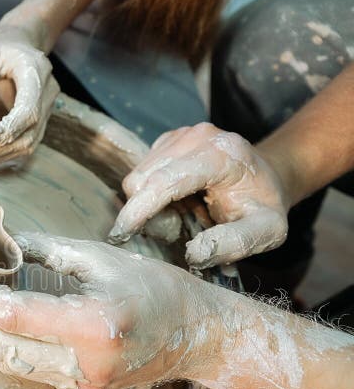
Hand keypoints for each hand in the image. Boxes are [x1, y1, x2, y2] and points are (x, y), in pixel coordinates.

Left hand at [0, 24, 59, 162]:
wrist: (19, 43)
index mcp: (36, 72)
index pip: (29, 111)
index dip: (7, 130)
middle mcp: (48, 92)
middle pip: (29, 133)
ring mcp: (47, 108)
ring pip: (29, 144)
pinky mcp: (40, 120)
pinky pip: (26, 143)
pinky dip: (4, 151)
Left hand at [0, 232, 220, 388]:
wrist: (194, 335)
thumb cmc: (153, 288)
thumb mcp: (99, 258)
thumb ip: (44, 250)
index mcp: (94, 326)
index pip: (15, 317)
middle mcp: (86, 364)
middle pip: (5, 347)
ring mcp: (83, 384)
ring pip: (13, 364)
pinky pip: (31, 370)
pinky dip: (5, 347)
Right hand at [107, 122, 290, 268]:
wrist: (268, 177)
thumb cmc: (264, 206)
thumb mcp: (267, 232)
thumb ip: (235, 243)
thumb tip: (194, 254)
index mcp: (222, 154)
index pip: (166, 180)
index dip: (139, 209)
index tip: (120, 235)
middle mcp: (198, 136)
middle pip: (143, 179)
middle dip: (148, 213)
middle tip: (177, 230)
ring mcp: (180, 135)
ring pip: (137, 177)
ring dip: (148, 205)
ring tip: (180, 216)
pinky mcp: (168, 140)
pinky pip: (141, 172)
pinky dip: (150, 194)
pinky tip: (176, 201)